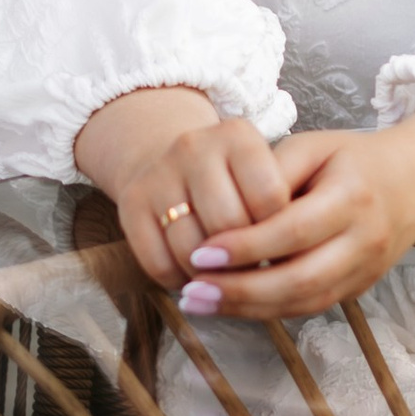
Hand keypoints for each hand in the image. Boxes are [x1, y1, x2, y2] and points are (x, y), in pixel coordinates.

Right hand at [77, 88, 290, 288]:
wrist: (165, 159)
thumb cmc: (230, 179)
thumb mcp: (262, 175)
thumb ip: (277, 210)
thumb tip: (283, 265)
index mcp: (237, 135)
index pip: (270, 196)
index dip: (278, 232)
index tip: (278, 244)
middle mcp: (194, 147)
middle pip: (228, 224)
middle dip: (244, 257)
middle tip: (250, 267)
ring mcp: (158, 174)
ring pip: (191, 249)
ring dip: (210, 274)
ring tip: (222, 273)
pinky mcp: (131, 203)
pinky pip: (159, 262)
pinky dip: (179, 279)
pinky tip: (191, 271)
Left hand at [154, 93, 414, 320]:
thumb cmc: (353, 159)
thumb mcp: (313, 146)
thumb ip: (270, 172)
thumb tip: (224, 210)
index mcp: (353, 197)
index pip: (292, 231)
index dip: (245, 248)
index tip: (200, 254)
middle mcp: (365, 240)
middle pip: (299, 279)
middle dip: (240, 290)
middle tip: (192, 291)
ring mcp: (366, 270)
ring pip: (304, 302)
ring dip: (248, 309)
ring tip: (200, 303)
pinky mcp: (360, 288)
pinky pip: (310, 307)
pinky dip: (268, 310)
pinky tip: (231, 305)